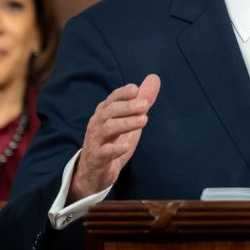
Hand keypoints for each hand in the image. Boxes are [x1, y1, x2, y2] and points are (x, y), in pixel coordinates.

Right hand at [67, 75, 160, 203]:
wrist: (94, 171)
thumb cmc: (112, 140)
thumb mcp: (128, 119)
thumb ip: (141, 100)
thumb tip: (155, 78)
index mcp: (104, 113)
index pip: (112, 99)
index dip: (122, 93)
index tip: (136, 89)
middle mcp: (98, 124)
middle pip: (110, 112)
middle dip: (127, 107)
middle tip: (146, 105)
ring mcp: (96, 141)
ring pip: (107, 129)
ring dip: (126, 123)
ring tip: (143, 120)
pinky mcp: (97, 158)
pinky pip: (104, 152)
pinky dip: (115, 148)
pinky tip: (126, 146)